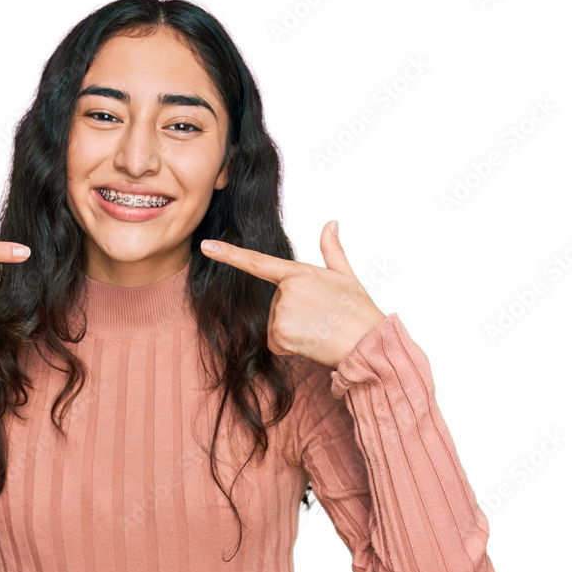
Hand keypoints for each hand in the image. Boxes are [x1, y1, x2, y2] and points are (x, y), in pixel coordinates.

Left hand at [200, 221, 386, 368]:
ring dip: (293, 331)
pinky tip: (310, 342)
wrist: (365, 341)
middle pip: (275, 305)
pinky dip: (290, 347)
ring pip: (274, 325)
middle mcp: (286, 290)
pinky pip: (275, 343)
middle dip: (293, 314)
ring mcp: (281, 312)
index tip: (206, 246)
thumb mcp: (346, 275)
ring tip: (318, 330)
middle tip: (320, 318)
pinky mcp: (280, 334)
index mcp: (299, 273)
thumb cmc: (357, 310)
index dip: (228, 254)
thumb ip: (332, 250)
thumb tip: (331, 224)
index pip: (257, 262)